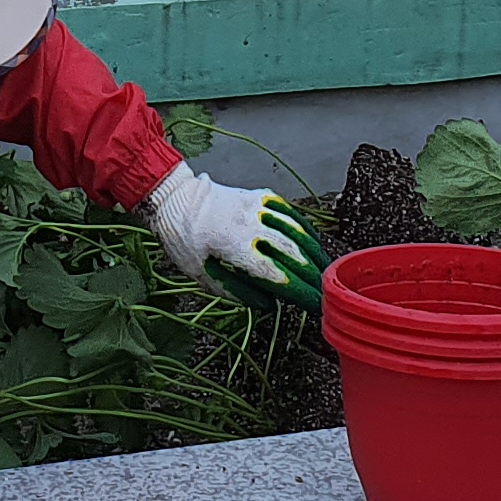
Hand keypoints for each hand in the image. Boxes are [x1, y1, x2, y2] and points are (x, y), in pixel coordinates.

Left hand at [144, 162, 325, 305]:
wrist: (174, 196)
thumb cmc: (182, 237)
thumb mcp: (200, 274)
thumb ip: (234, 291)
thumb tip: (266, 305)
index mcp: (236, 247)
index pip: (277, 274)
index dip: (300, 291)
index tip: (315, 304)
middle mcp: (251, 226)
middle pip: (292, 253)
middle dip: (313, 275)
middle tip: (325, 291)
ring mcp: (257, 208)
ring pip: (296, 230)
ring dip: (314, 252)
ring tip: (325, 269)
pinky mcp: (257, 195)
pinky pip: (288, 211)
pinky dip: (304, 227)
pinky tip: (311, 239)